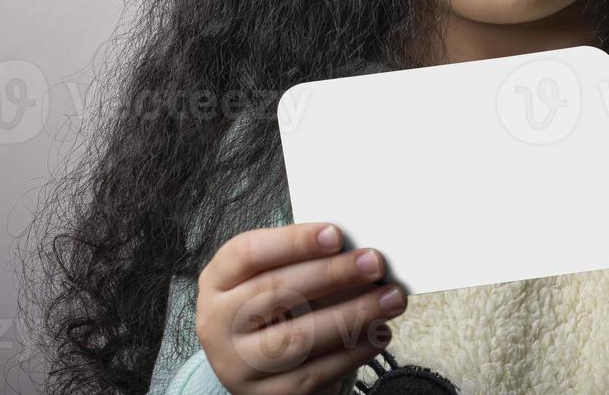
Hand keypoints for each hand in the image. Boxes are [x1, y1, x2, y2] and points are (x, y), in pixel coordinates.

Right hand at [195, 222, 408, 394]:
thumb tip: (357, 250)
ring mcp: (237, 364)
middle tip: (374, 263)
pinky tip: (380, 334)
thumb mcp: (271, 276)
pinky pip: (314, 373)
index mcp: (217, 280)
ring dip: (353, 315)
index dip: (293, 242)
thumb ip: (303, 260)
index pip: (248, 253)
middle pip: (275, 292)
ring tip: (391, 299)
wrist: (254, 366)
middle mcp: (217, 322)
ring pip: (298, 337)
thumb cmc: (273, 305)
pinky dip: (353, 352)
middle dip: (331, 275)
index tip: (336, 234)